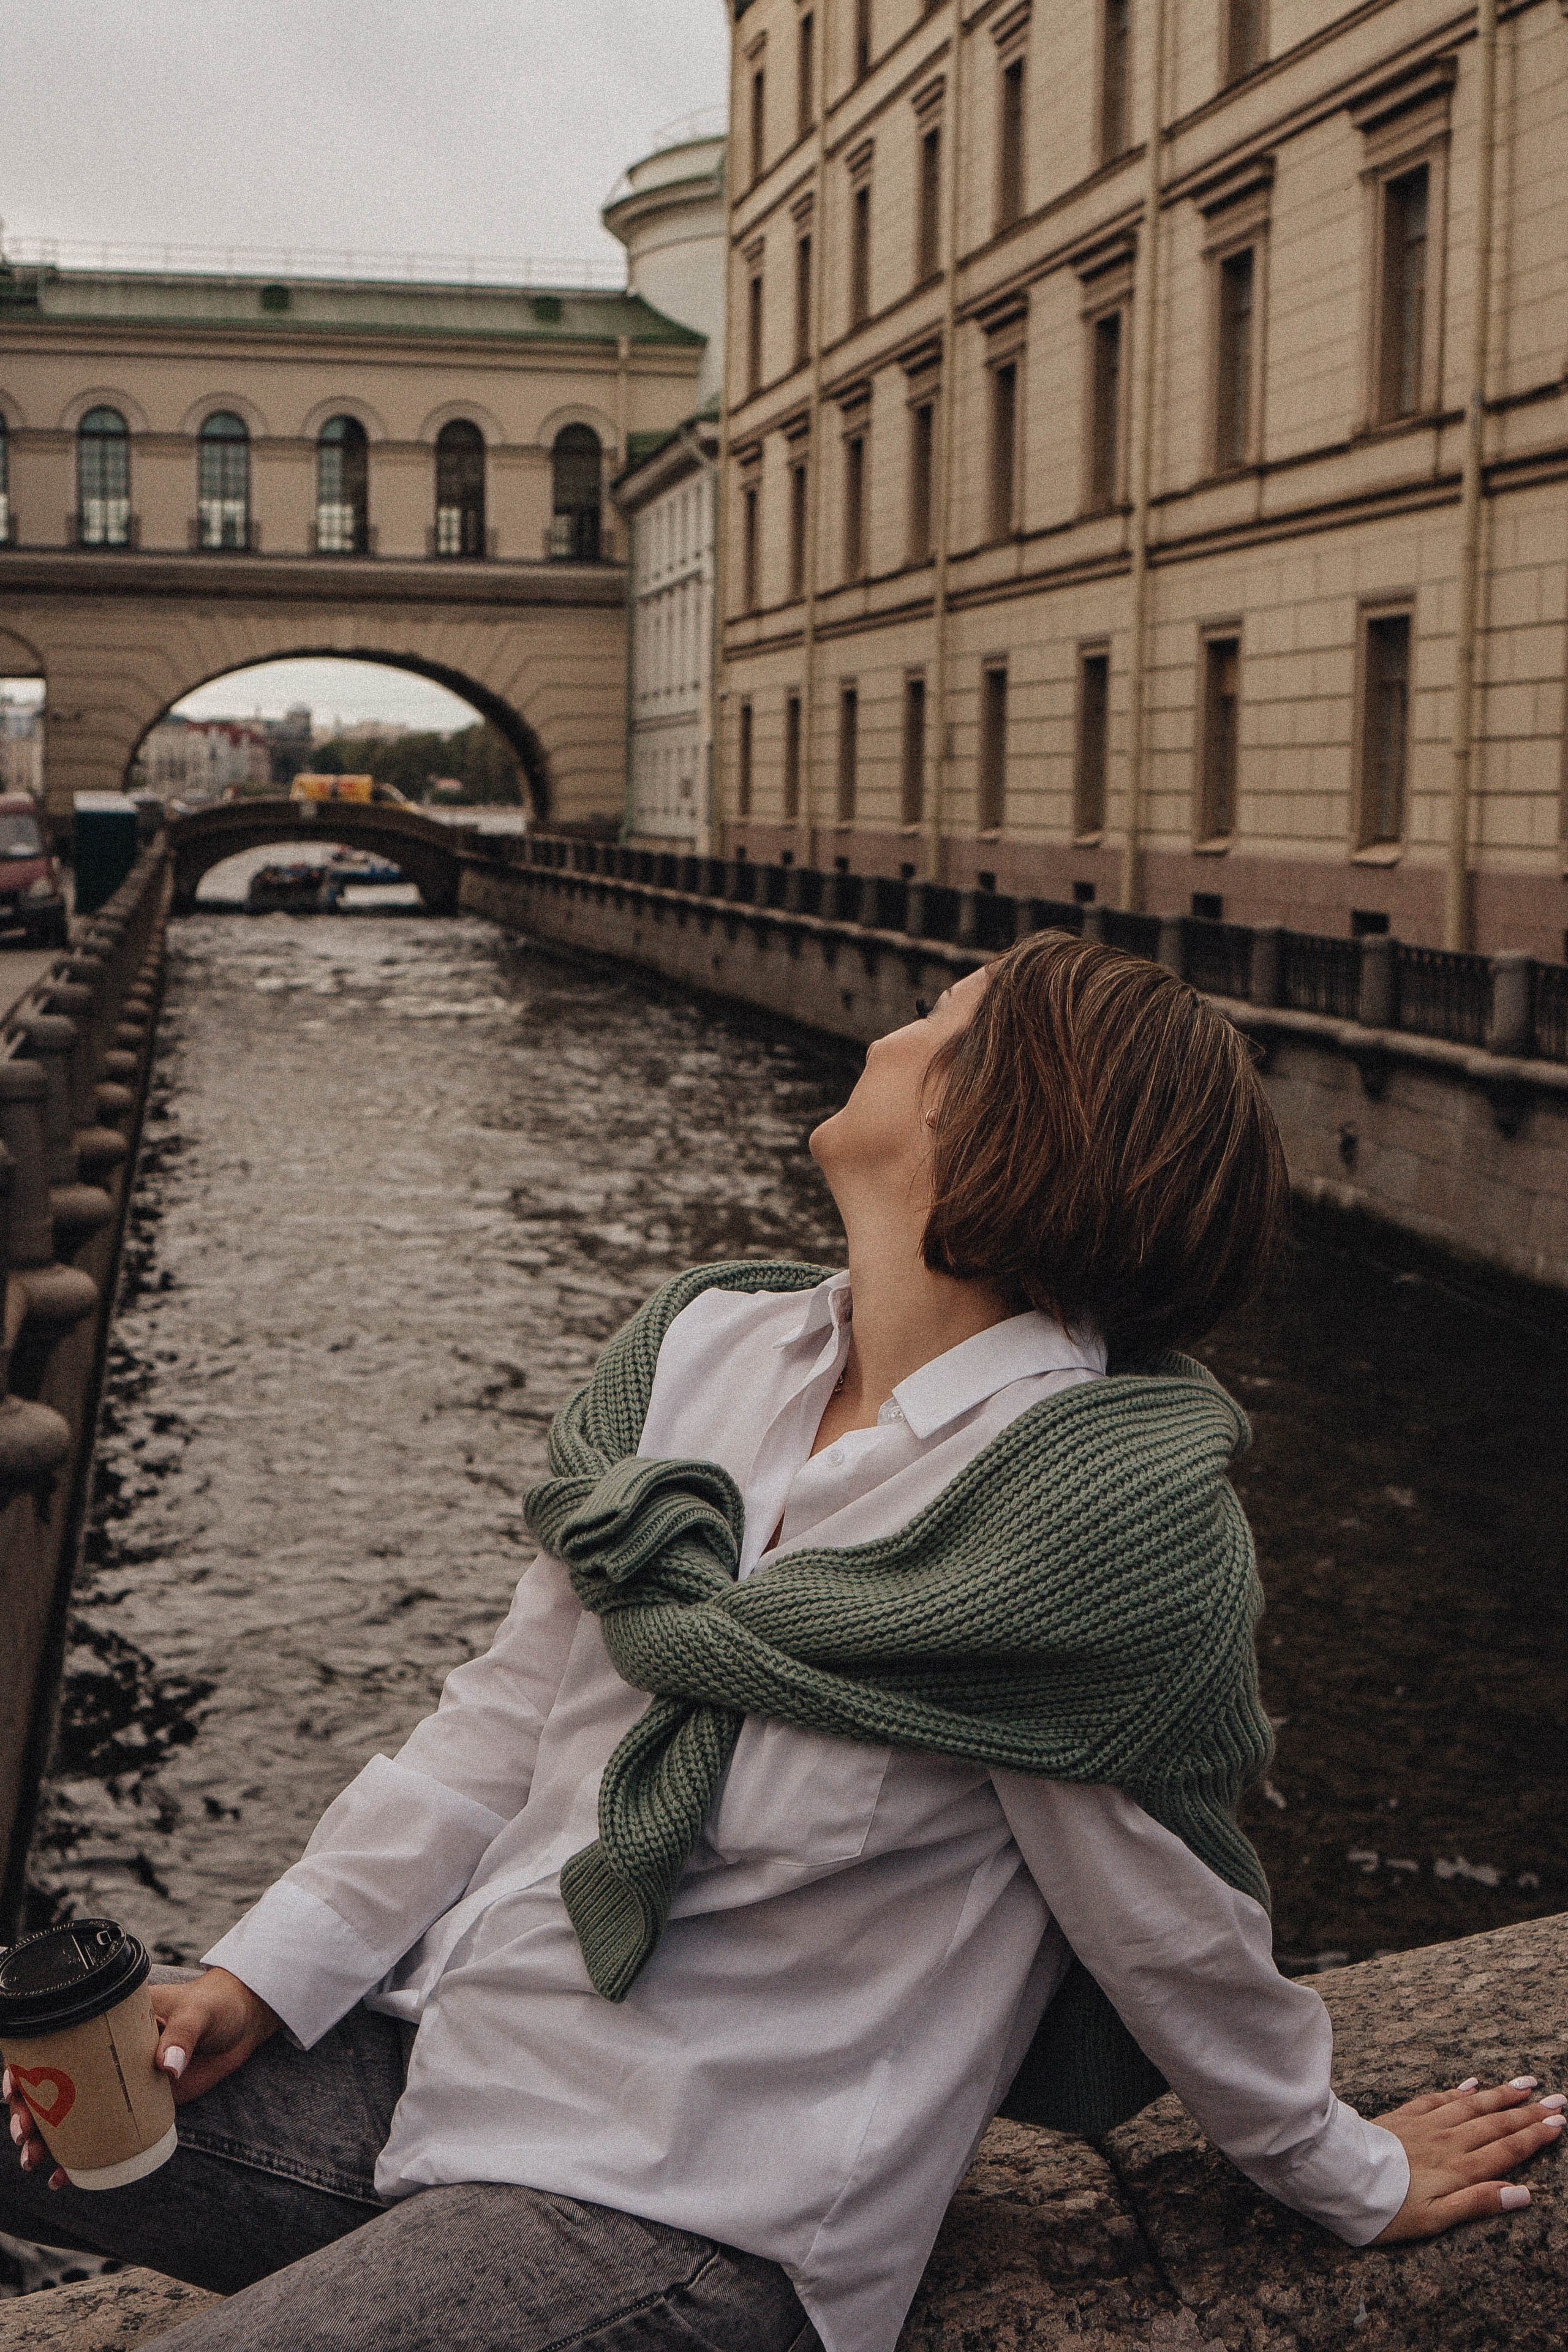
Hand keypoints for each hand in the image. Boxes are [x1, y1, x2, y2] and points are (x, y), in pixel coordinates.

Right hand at [5, 1966, 278, 2194]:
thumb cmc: (216, 2006)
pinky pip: (103, 2134)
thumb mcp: (199, 2012)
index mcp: (107, 2021)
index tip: (11, 2085)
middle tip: (24, 2134)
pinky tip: (63, 2178)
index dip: (23, 2064)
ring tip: (34, 2161)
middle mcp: (105, 2053)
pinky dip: (81, 2157)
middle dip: (29, 2111)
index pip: (54, 2040)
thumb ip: (184, 2035)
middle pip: (52, 2083)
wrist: (244, 2023)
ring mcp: (120, 2083)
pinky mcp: (139, 2107)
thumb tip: (168, 2068)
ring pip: (70, 2114)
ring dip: (46, 2139)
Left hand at [1372, 2076, 1563, 2239]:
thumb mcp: (1436, 2220)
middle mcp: (1447, 2141)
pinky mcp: (1403, 2117)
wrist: (1338, 2175)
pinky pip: (1437, 2098)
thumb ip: (1478, 2203)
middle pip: (1495, 2123)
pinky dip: (1457, 2090)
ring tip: (1524, 2084)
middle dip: (1528, 2112)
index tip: (1558, 2122)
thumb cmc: (1387, 2208)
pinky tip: (1470, 2084)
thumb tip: (1522, 2194)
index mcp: (1459, 2168)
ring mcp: (1425, 2125)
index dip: (1534, 2137)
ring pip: (1470, 2105)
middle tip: (1557, 2098)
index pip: (1506, 2149)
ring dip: (1500, 2095)